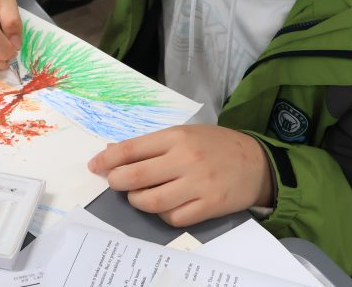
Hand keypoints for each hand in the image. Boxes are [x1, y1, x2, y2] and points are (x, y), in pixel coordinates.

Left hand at [88, 125, 273, 226]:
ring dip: (136, 201)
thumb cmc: (215, 145)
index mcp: (177, 137)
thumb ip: (152, 144)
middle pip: (136, 176)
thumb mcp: (185, 134)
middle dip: (117, 182)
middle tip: (114, 183)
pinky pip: (173, 218)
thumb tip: (114, 151)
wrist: (256, 162)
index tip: (95, 166)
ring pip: (151, 201)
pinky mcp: (208, 206)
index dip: (108, 159)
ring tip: (137, 196)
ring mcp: (197, 185)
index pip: (132, 149)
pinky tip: (163, 206)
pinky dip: (162, 215)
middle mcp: (185, 159)